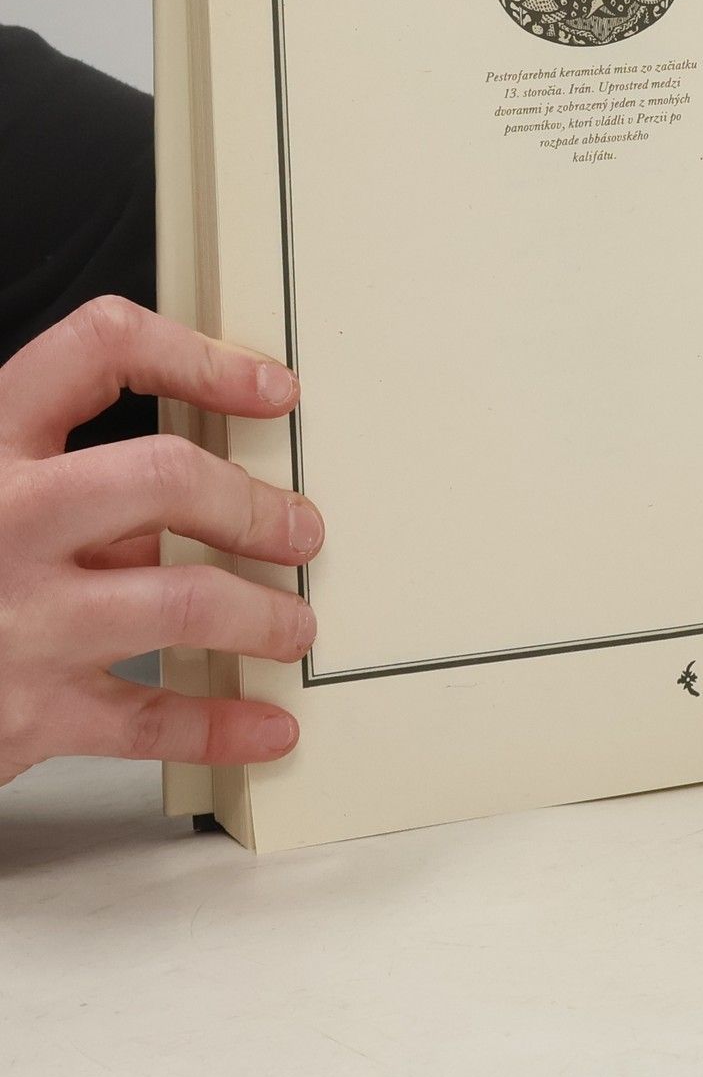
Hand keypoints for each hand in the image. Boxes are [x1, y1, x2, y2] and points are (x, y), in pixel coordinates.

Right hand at [0, 297, 321, 788]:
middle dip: (254, 504)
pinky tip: (265, 721)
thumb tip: (185, 507)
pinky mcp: (25, 712)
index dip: (199, 359)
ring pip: (180, 601)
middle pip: (163, 477)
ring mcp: (16, 618)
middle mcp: (2, 520)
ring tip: (291, 625)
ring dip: (260, 614)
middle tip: (299, 529)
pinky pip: (150, 718)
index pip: (98, 352)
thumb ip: (67, 491)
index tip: (270, 386)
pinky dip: (223, 724)